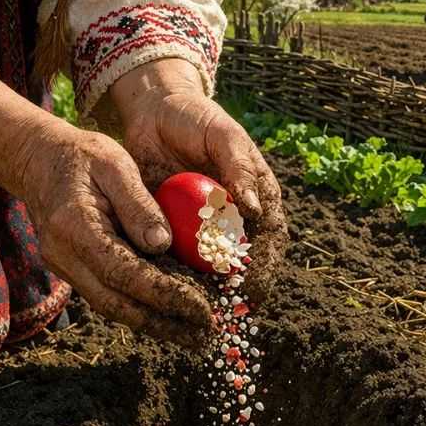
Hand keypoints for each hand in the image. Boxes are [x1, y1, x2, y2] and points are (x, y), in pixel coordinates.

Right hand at [12, 123, 213, 343]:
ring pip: (111, 308)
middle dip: (163, 324)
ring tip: (192, 333)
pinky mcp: (71, 270)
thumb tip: (162, 245)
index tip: (201, 308)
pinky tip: (168, 314)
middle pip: (116, 304)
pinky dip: (139, 309)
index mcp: (75, 226)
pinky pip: (107, 296)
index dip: (164, 295)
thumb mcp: (115, 163)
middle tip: (204, 335)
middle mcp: (64, 255)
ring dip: (153, 324)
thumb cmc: (82, 155)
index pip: (124, 273)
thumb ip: (138, 204)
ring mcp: (63, 267)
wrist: (37, 159)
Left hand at [110, 59, 287, 302]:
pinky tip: (167, 295)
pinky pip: (178, 257)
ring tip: (198, 314)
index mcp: (256, 196)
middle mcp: (234, 216)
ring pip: (210, 266)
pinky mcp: (175, 228)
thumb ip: (239, 166)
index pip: (270, 239)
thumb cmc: (197, 118)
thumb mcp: (223, 135)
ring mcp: (204, 225)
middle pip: (243, 261)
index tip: (254, 290)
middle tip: (226, 314)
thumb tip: (254, 207)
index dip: (265, 267)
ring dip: (207, 291)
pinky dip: (175, 276)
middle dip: (237, 290)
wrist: (154, 112)